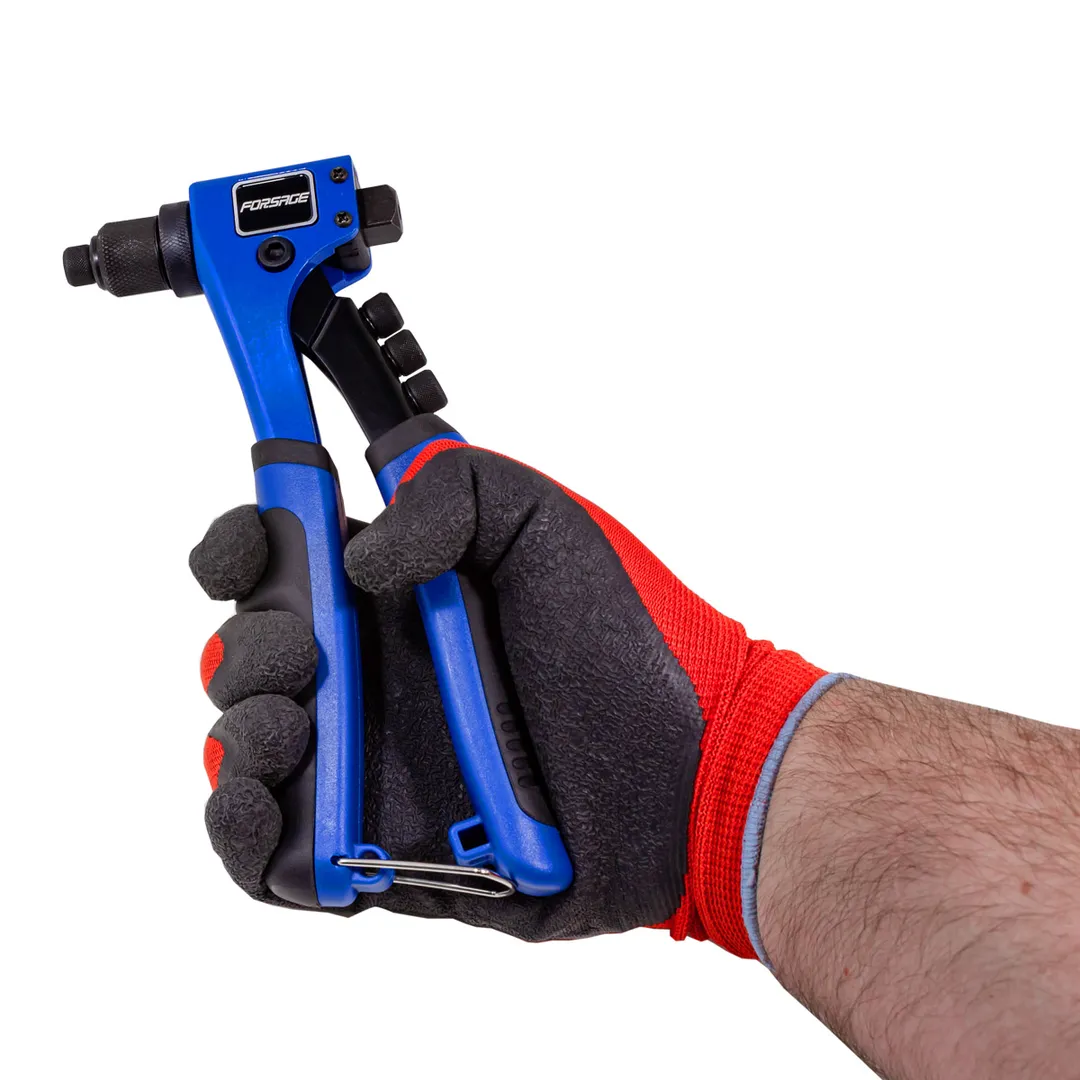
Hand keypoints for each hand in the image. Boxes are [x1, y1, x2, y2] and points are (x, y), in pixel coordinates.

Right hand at [190, 443, 826, 948]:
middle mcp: (380, 676)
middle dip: (249, 647)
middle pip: (254, 655)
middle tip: (300, 651)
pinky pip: (281, 852)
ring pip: (252, 751)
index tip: (250, 546)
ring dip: (240, 735)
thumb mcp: (547, 520)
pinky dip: (244, 832)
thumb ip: (448, 488)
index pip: (286, 561)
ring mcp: (377, 764)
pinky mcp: (386, 851)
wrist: (695, 769)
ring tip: (289, 725)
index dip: (246, 547)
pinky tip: (263, 801)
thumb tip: (356, 554)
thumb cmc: (632, 639)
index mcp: (405, 595)